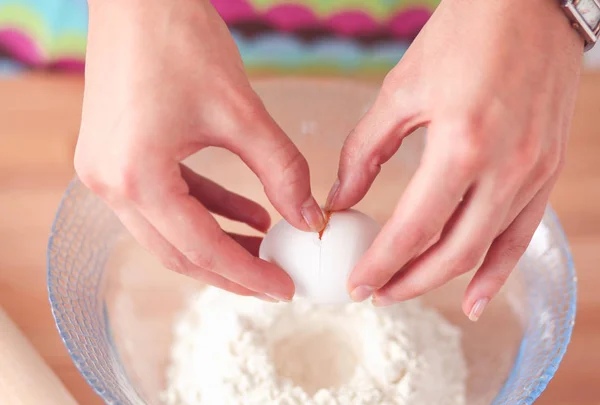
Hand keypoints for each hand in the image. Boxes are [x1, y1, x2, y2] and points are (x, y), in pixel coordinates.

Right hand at [75, 0, 323, 300]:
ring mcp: (106, 171)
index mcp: (136, 177)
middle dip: (231, 269)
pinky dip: (205, 209)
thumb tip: (308, 218)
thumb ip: (281, 170)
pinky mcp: (115, 156)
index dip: (248, 273)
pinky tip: (248, 213)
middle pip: (178, 251)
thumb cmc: (180, 40)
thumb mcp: (241, 112)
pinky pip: (164, 200)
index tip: (284, 288)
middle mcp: (110, 184)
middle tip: (275, 279)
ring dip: (219, 242)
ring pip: (170, 231)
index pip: (201, 248)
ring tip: (267, 247)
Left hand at [328, 0, 582, 318]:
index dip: (381, 263)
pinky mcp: (547, 171)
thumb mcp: (401, 90)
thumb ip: (366, 151)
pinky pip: (522, 235)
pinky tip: (475, 297)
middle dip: (407, 280)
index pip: (413, 228)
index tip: (357, 284)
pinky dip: (497, 270)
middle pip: (451, 251)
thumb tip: (341, 198)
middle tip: (376, 292)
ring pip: (484, 250)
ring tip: (407, 291)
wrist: (530, 5)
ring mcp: (533, 173)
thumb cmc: (463, 36)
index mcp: (462, 144)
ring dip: (442, 280)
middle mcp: (505, 168)